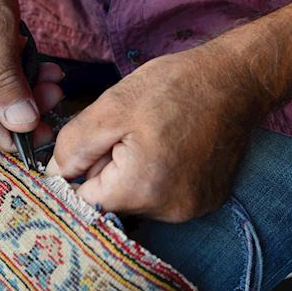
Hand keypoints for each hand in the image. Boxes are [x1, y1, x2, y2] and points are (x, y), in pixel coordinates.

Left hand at [47, 45, 267, 222]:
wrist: (236, 80)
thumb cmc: (172, 86)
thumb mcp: (111, 106)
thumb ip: (75, 145)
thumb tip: (55, 174)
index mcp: (142, 188)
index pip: (86, 199)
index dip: (83, 169)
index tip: (97, 143)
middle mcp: (169, 210)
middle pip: (113, 201)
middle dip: (110, 170)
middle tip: (129, 132)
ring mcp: (192, 209)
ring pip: (138, 200)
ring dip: (134, 174)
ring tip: (153, 136)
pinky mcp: (207, 201)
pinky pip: (164, 197)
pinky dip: (159, 177)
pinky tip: (172, 147)